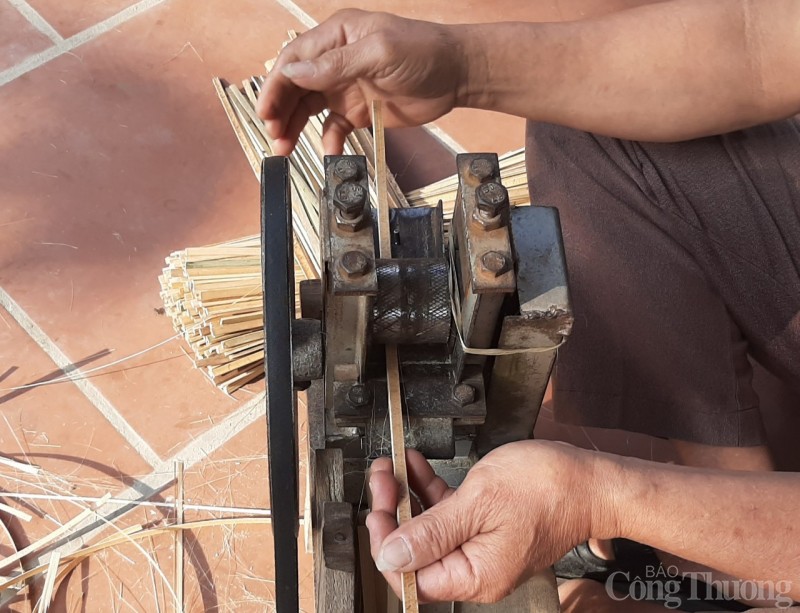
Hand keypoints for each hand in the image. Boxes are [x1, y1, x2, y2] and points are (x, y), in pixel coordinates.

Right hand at [256, 9, 473, 154]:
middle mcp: (335, 61)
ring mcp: (345, 87)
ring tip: (284, 148)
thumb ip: (336, 64)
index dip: (276, 85)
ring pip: (309, 108)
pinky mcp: (358, 111)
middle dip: (280, 110)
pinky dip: (328, 141)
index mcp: (336, 36)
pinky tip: (327, 152)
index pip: (295, 60)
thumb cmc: (423, 52)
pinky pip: (334, 128)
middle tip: (273, 134)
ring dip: (295, 127)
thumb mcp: (378, 53)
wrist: (456, 75)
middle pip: (296, 86)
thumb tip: (296, 72)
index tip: (266, 110)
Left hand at [367, 441, 611, 602]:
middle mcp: (476, 568)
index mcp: (475, 574)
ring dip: (407, 496)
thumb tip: (392, 555)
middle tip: (382, 479)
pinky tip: (416, 467)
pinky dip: (429, 490)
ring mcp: (479, 546)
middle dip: (393, 512)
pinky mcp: (485, 525)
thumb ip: (432, 531)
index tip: (377, 510)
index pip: (411, 575)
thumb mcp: (479, 502)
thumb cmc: (548, 489)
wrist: (589, 479)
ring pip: (428, 529)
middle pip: (416, 550)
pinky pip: (447, 513)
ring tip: (393, 467)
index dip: (387, 543)